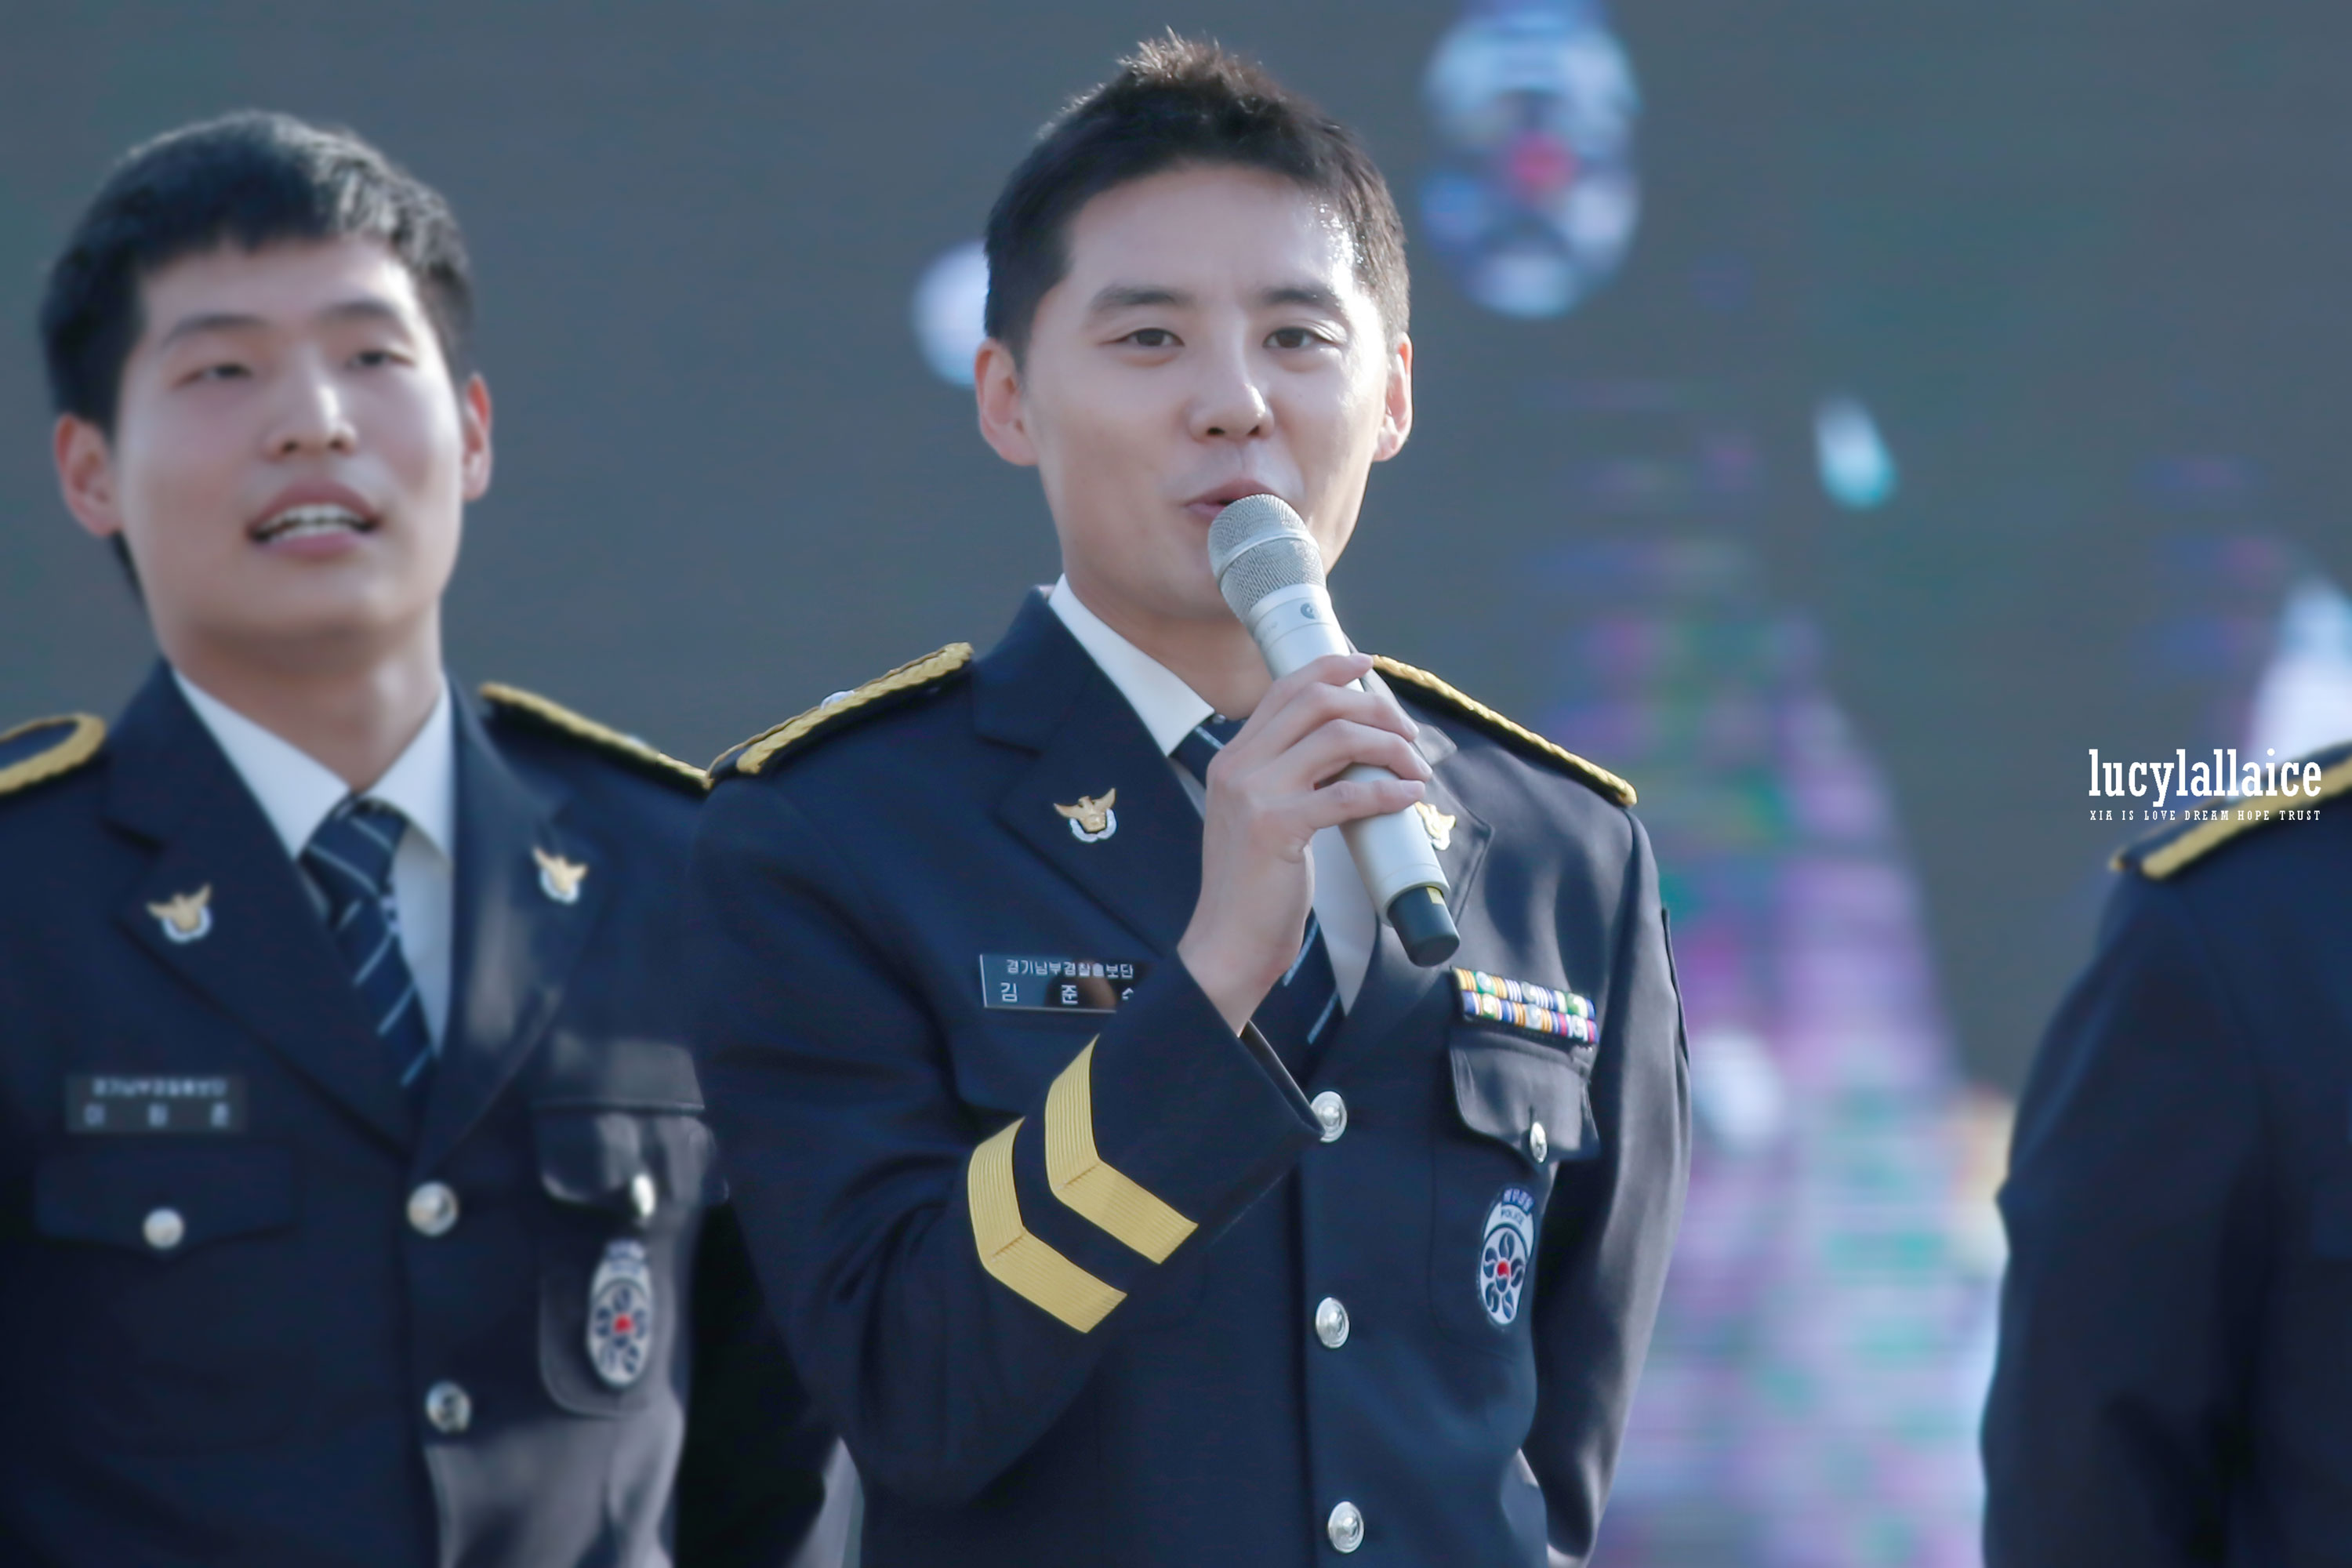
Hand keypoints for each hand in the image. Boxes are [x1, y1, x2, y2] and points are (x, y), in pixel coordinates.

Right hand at [1177, 653, 1431, 1033]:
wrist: (1228, 942)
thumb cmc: (1253, 887)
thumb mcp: (1260, 817)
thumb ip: (1288, 780)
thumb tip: (1349, 755)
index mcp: (1231, 758)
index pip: (1284, 690)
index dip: (1329, 668)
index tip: (1367, 665)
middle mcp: (1237, 766)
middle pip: (1315, 701)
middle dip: (1372, 706)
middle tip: (1407, 733)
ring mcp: (1254, 794)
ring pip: (1336, 739)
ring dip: (1389, 747)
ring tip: (1415, 768)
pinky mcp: (1276, 828)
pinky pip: (1347, 794)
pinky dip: (1387, 791)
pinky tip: (1409, 797)